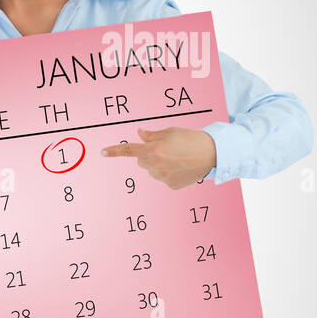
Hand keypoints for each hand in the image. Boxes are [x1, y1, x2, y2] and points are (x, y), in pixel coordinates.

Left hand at [100, 126, 216, 188]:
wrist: (214, 153)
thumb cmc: (192, 139)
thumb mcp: (171, 132)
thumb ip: (152, 135)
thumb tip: (139, 134)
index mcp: (154, 150)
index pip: (129, 151)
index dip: (114, 151)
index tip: (102, 152)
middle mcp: (156, 165)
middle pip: (141, 162)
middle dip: (149, 156)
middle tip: (167, 150)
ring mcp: (163, 177)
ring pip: (152, 171)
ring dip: (159, 165)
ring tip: (178, 159)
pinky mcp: (171, 185)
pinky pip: (163, 179)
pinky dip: (169, 174)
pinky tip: (181, 168)